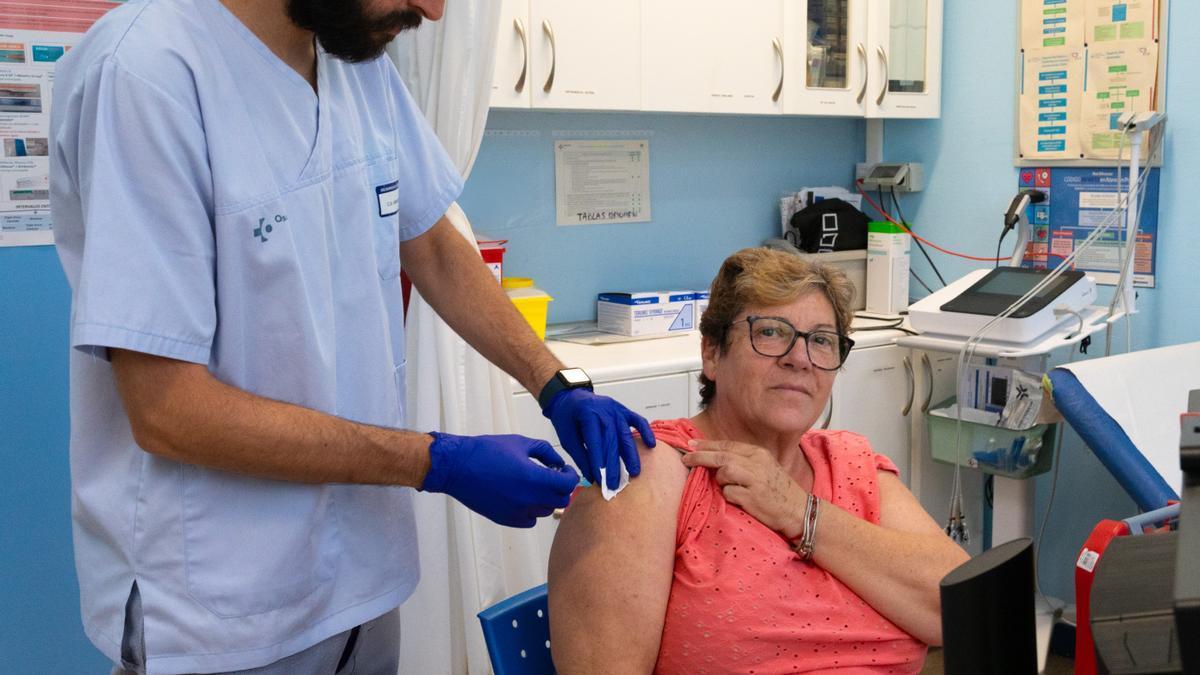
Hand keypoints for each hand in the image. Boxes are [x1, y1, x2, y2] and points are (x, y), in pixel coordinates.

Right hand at [421, 432, 579, 527]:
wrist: (457, 467)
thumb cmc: (487, 450)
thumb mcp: (520, 442)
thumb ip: (545, 452)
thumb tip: (559, 463)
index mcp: (534, 478)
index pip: (568, 484)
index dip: (571, 475)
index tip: (564, 470)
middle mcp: (528, 498)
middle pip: (561, 500)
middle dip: (561, 488)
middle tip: (553, 477)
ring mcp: (517, 512)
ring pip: (546, 511)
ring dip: (547, 499)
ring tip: (536, 486)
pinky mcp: (506, 519)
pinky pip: (530, 520)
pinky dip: (532, 511)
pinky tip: (524, 497)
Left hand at [543, 389, 656, 490]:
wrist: (571, 397)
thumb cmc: (567, 416)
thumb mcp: (566, 436)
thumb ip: (580, 455)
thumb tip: (591, 476)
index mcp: (587, 414)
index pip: (596, 442)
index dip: (599, 462)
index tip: (600, 480)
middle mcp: (604, 410)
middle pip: (612, 440)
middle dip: (615, 465)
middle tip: (615, 484)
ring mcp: (616, 410)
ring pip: (626, 434)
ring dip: (631, 454)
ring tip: (634, 472)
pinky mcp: (623, 410)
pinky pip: (638, 420)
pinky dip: (646, 432)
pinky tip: (651, 445)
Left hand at [681, 439, 807, 537]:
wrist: (799, 511)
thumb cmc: (780, 492)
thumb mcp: (764, 469)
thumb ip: (743, 462)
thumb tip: (716, 460)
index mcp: (759, 454)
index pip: (727, 445)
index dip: (707, 445)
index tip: (691, 444)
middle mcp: (756, 463)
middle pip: (721, 456)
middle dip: (700, 457)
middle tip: (685, 458)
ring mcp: (754, 479)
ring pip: (724, 472)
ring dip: (722, 481)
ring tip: (735, 489)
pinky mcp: (752, 497)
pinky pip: (729, 493)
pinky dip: (730, 497)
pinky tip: (742, 501)